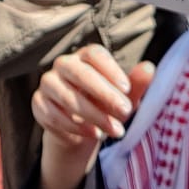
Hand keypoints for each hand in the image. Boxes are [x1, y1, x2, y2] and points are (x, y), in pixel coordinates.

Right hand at [33, 46, 154, 188]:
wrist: (83, 130)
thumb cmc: (106, 106)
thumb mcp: (124, 97)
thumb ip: (136, 84)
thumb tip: (149, 68)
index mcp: (85, 57)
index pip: (93, 53)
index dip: (109, 68)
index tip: (126, 88)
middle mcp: (63, 65)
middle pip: (77, 71)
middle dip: (102, 93)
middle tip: (125, 112)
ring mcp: (48, 83)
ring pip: (65, 96)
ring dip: (92, 115)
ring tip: (114, 131)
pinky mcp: (38, 104)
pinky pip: (52, 114)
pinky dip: (74, 127)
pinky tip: (91, 135)